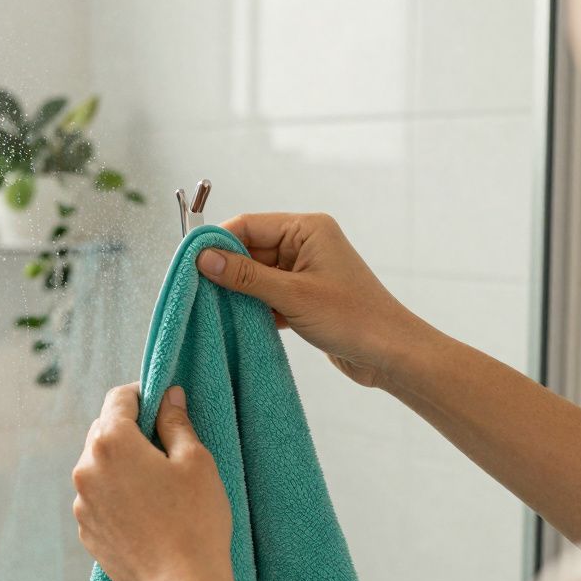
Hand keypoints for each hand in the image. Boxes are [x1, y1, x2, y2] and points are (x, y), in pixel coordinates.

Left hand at [71, 383, 231, 580]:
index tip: (163, 406)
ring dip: (122, 464)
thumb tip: (168, 396)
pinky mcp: (86, 530)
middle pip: (105, 430)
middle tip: (166, 448)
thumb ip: (176, 422)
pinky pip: (98, 497)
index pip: (119, 398)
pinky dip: (117, 494)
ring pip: (99, 465)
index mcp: (111, 441)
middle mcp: (86, 468)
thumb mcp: (195, 461)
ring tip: (158, 486)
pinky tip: (147, 512)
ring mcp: (82, 502)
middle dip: (132, 430)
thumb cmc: (195, 520)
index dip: (144, 395)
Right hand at [196, 212, 434, 387]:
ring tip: (215, 310)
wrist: (390, 355)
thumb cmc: (353, 319)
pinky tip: (237, 323)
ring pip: (256, 275)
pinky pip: (267, 295)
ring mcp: (304, 271)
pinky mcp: (303, 296)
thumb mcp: (293, 296)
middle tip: (197, 291)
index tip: (190, 263)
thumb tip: (204, 259)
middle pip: (249, 249)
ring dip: (238, 292)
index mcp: (307, 229)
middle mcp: (305, 244)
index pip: (249, 225)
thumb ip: (245, 277)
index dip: (218, 242)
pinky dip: (252, 307)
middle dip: (225, 270)